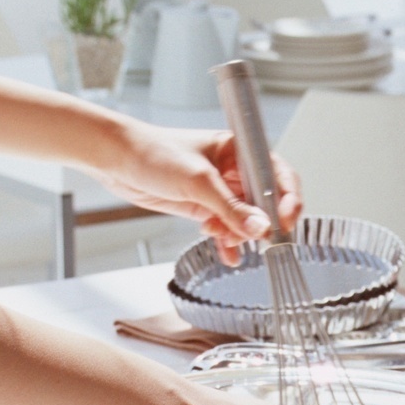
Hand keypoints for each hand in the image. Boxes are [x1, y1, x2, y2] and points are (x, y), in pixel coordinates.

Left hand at [95, 119, 301, 261]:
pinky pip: (225, 228)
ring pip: (244, 219)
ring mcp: (218, 190)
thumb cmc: (153, 152)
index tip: (285, 222)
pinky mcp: (203, 206)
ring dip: (241, 235)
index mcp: (239, 150)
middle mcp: (233, 170)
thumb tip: (260, 227)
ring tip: (229, 242)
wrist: (117, 160)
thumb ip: (230, 207)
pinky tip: (227, 253)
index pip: (277, 174)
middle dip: (262, 223)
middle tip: (260, 240)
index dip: (287, 199)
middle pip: (264, 201)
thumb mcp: (197, 181)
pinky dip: (227, 242)